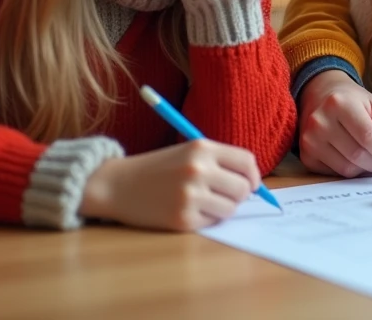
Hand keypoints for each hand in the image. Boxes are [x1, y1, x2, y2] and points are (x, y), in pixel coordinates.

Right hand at [81, 139, 261, 231]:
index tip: (251, 183)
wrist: (118, 185)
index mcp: (202, 148)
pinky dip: (206, 219)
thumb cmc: (157, 168)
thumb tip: (254, 183)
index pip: (247, 162)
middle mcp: (198, 170)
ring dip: (223, 208)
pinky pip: (212, 222)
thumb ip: (219, 162)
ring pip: (231, 208)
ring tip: (203, 202)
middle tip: (224, 195)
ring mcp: (190, 195)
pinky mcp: (183, 219)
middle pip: (244, 188)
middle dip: (239, 194)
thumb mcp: (188, 152)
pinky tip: (188, 210)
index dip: (253, 175)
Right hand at [298, 70, 371, 177]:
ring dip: (367, 169)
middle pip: (359, 155)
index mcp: (340, 103)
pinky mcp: (306, 155)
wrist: (319, 95)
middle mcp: (320, 121)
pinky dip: (352, 170)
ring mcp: (309, 139)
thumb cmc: (353, 101)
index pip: (369, 137)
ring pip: (348, 168)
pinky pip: (335, 173)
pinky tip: (357, 158)